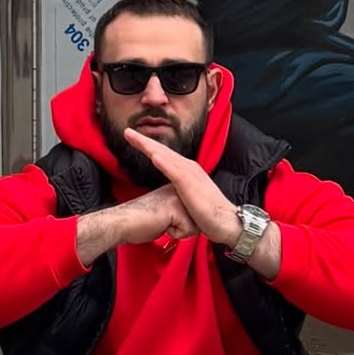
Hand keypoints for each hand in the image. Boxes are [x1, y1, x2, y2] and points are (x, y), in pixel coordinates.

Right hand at [113, 184, 198, 245]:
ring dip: (179, 232)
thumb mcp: (165, 214)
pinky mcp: (176, 207)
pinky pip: (187, 231)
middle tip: (162, 222)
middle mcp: (179, 190)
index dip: (181, 224)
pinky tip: (160, 224)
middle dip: (182, 228)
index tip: (163, 220)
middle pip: (197, 220)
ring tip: (161, 223)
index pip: (194, 214)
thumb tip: (191, 221)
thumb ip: (179, 214)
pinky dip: (174, 234)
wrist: (123, 223)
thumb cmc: (139, 222)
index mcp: (176, 190)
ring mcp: (178, 197)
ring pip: (194, 226)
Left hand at [123, 129, 239, 244]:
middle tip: (127, 132)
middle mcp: (189, 168)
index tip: (133, 139)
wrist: (226, 222)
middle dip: (143, 141)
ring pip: (166, 157)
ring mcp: (190, 174)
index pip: (164, 155)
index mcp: (187, 171)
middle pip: (162, 151)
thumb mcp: (189, 200)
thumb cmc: (208, 215)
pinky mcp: (191, 185)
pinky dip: (164, 163)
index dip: (147, 146)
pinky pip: (175, 172)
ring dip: (150, 146)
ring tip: (134, 137)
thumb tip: (169, 200)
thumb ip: (178, 194)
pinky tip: (153, 156)